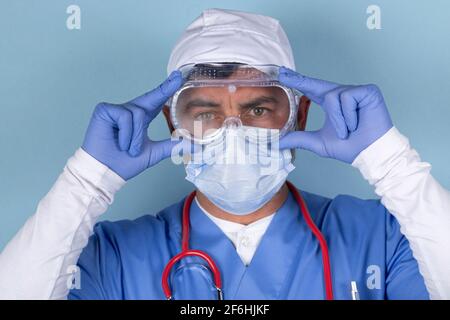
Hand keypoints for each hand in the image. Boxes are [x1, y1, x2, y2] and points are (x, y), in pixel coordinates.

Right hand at [82, 71, 181, 179]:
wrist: (106, 172)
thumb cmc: (126, 162)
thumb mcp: (154, 152)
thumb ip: (174, 146)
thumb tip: (196, 145)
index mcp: (140, 118)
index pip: (156, 100)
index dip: (166, 88)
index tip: (178, 77)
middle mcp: (129, 110)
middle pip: (149, 98)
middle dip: (164, 90)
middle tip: (179, 77)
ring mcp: (116, 109)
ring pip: (138, 113)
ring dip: (136, 136)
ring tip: (129, 149)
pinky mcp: (104, 110)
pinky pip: (125, 117)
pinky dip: (126, 133)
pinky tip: (119, 143)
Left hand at [278, 67, 392, 162]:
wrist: (370, 154)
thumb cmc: (349, 148)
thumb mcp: (318, 142)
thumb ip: (298, 138)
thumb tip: (277, 142)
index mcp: (331, 104)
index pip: (311, 89)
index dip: (297, 81)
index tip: (282, 74)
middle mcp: (342, 94)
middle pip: (318, 84)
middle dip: (300, 81)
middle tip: (282, 73)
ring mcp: (355, 91)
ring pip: (333, 97)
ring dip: (337, 119)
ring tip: (347, 132)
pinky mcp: (368, 91)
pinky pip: (347, 98)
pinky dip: (348, 115)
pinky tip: (357, 124)